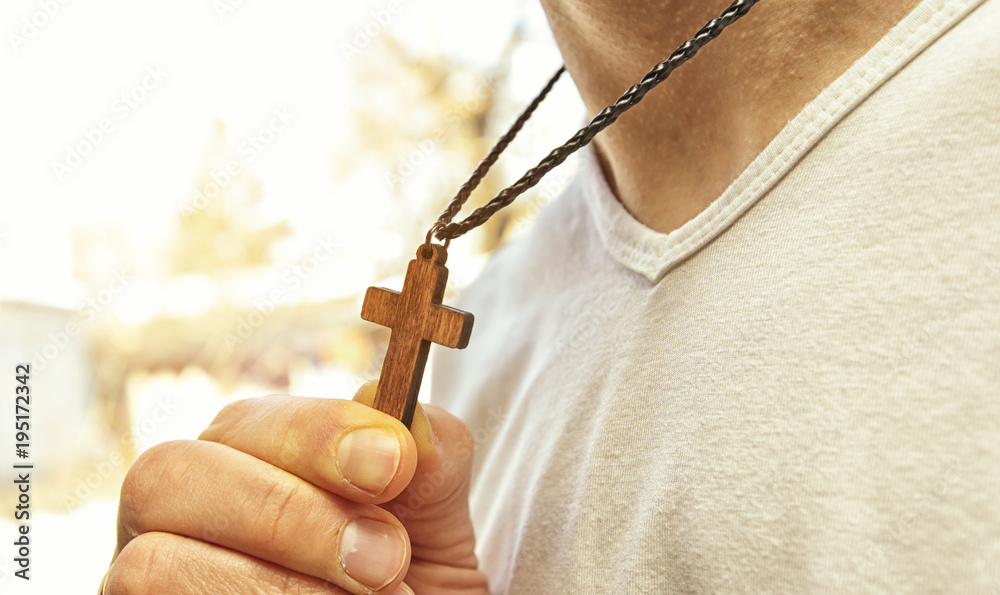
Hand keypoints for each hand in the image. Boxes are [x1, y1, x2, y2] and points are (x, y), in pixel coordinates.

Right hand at [103, 381, 490, 593]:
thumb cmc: (401, 585)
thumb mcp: (432, 527)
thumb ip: (428, 466)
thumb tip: (410, 424)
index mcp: (242, 456)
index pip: (247, 419)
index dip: (318, 433)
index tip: (394, 463)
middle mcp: (178, 509)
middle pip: (168, 474)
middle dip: (285, 512)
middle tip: (385, 559)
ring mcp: (147, 574)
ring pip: (153, 562)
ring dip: (272, 584)